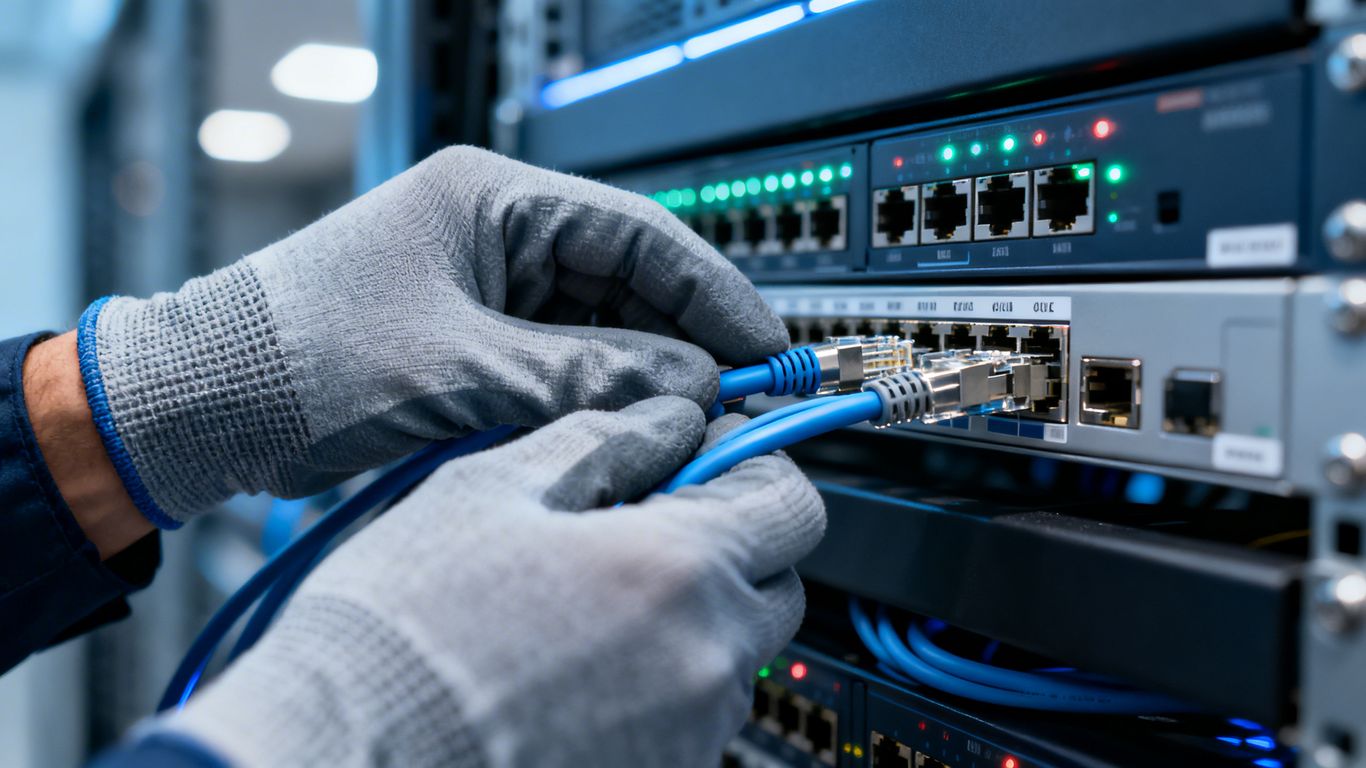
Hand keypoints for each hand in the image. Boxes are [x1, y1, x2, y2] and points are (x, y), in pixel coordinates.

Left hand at [78, 146, 786, 526]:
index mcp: (492, 199)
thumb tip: (691, 388)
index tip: (762, 346)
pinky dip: (598, 396)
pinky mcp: (471, 340)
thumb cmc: (298, 356)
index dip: (712, 291)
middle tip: (740, 399)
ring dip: (645, 373)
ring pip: (600, 326)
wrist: (202, 403)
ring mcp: (484, 288)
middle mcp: (496, 234)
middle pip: (627, 279)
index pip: (638, 232)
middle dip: (686, 339)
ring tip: (692, 424)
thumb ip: (586, 378)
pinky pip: (561, 361)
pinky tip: (628, 431)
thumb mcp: (461, 368)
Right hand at [158, 396, 824, 766]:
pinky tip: (580, 656)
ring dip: (692, 610)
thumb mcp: (488, 490)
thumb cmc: (398, 631)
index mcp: (675, 571)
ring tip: (593, 595)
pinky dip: (662, 674)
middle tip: (649, 517)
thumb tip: (667, 419)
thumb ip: (601, 440)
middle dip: (732, 539)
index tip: (712, 455)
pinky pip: (693, 710)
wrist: (343, 754)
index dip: (757, 464)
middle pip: (778, 580)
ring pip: (736, 650)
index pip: (793, 503)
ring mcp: (686, 732)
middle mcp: (703, 662)